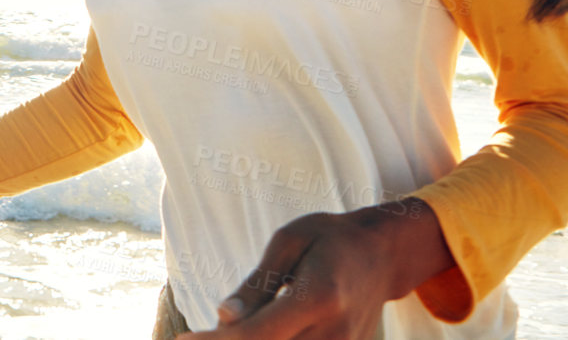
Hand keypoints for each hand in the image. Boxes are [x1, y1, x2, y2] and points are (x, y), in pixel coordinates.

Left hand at [182, 199, 451, 337]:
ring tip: (228, 330)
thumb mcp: (288, 242)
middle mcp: (335, 331)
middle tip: (199, 334)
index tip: (184, 338)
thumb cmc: (329, 238)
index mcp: (318, 297)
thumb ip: (257, 285)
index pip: (258, 334)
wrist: (382, 255)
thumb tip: (223, 318)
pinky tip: (252, 331)